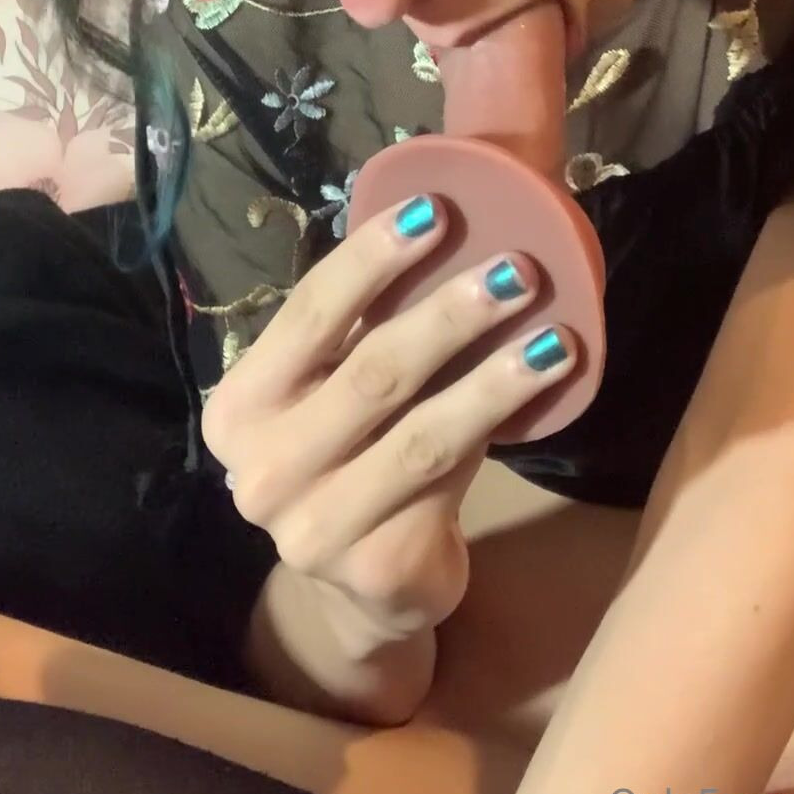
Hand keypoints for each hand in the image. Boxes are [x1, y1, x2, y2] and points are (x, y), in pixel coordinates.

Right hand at [202, 195, 573, 643]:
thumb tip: (444, 220)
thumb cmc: (356, 459)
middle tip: (516, 268)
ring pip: (421, 434)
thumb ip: (365, 327)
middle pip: (370, 372)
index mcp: (241, 408)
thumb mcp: (338, 393)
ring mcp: (313, 528)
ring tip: (552, 335)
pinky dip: (501, 426)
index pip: (308, 314)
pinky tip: (548, 388)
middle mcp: (261, 471)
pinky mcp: (373, 567)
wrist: (362, 584)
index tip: (436, 210)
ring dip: (494, 376)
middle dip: (448, 313)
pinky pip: (450, 482)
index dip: (371, 259)